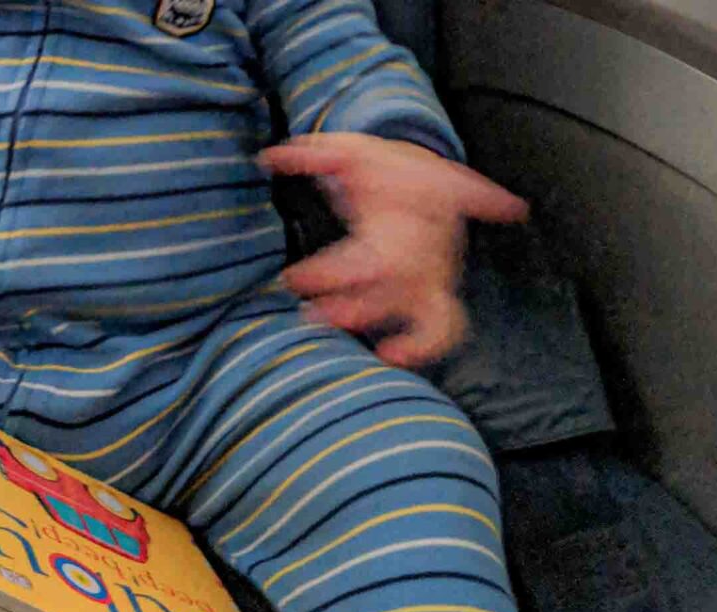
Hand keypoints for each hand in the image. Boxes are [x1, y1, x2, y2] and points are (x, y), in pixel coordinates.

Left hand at [260, 133, 527, 367]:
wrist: (425, 172)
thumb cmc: (382, 166)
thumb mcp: (350, 151)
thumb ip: (314, 155)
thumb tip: (269, 156)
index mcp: (408, 212)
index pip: (370, 255)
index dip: (328, 274)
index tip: (292, 279)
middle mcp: (426, 248)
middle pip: (397, 287)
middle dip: (353, 306)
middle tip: (310, 314)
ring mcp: (436, 273)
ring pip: (423, 312)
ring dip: (384, 325)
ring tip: (338, 331)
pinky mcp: (438, 293)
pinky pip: (447, 328)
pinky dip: (425, 346)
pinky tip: (390, 356)